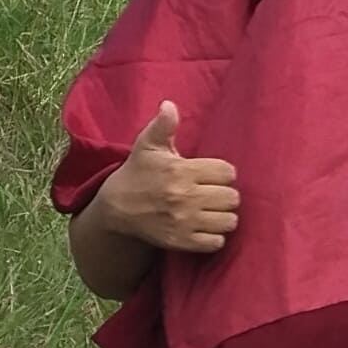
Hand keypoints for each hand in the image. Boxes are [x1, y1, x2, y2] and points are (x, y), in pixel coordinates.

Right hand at [102, 101, 239, 256]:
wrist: (115, 209)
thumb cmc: (136, 174)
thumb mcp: (146, 146)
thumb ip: (163, 125)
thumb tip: (169, 105)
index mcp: (180, 171)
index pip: (227, 172)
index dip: (221, 172)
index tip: (210, 175)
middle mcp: (184, 197)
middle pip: (232, 197)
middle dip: (224, 194)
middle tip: (212, 193)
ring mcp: (183, 221)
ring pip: (228, 221)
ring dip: (223, 216)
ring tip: (211, 211)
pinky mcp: (180, 241)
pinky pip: (216, 242)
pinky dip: (214, 237)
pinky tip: (205, 228)